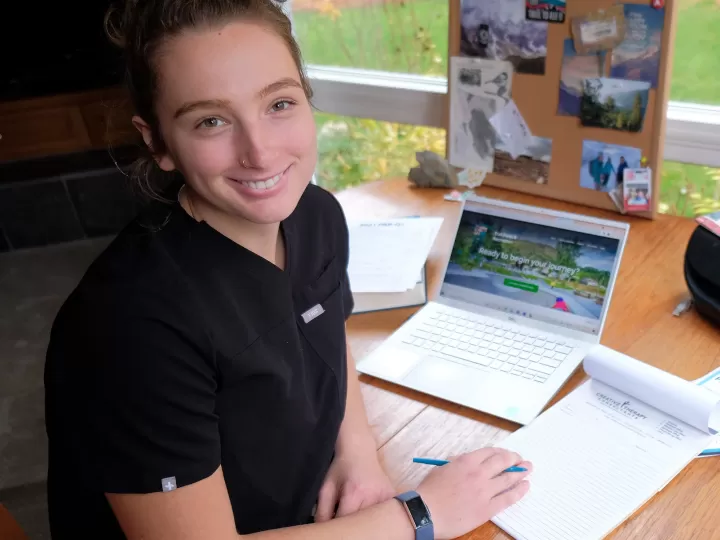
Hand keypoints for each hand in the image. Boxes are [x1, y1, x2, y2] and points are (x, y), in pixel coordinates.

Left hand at [315, 444, 394, 521]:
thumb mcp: (326, 487)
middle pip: (362, 524)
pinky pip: (384, 514)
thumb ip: (323, 512)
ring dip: (365, 523)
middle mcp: (374, 495)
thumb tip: (322, 531)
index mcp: (355, 492)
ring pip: (374, 520)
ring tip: (356, 517)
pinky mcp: (394, 496)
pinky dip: (376, 517)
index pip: (346, 522)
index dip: (339, 528)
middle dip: (352, 527)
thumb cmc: (341, 468)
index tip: (334, 528)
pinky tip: (369, 514)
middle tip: (345, 525)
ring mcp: (387, 496)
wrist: (360, 449)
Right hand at [416, 448, 531, 539]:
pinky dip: (519, 491)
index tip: (506, 454)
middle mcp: (478, 473)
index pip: (490, 452)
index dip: (501, 452)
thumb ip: (457, 463)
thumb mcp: (441, 468)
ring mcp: (484, 491)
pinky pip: (508, 498)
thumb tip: (468, 462)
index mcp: (466, 461)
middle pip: (503, 462)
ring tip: (528, 469)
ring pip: (508, 479)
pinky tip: (525, 486)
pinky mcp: (487, 508)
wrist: (426, 513)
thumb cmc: (429, 491)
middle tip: (521, 460)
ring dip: (521, 473)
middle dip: (514, 459)